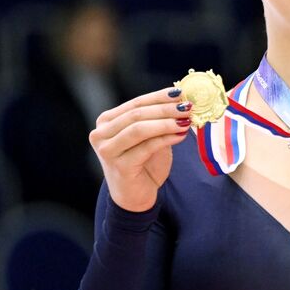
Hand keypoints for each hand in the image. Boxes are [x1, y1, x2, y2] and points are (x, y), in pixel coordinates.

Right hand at [90, 89, 194, 211]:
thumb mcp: (150, 136)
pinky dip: (166, 138)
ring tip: (187, 120)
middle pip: (137, 114)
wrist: (135, 196)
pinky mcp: (119, 166)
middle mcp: (100, 134)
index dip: (159, 97)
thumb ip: (159, 119)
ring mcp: (107, 150)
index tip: (181, 93)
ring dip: (166, 123)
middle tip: (188, 107)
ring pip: (139, 129)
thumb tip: (182, 99)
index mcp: (106, 121)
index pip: (136, 103)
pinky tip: (181, 135)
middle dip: (165, 109)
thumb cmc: (143, 163)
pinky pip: (146, 147)